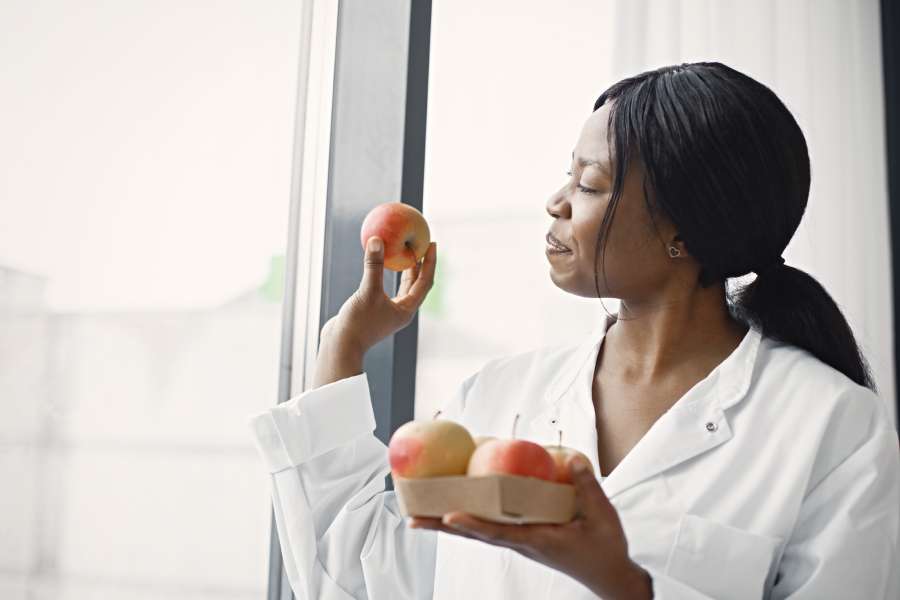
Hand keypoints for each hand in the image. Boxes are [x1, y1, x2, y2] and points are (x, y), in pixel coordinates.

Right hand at [323, 236, 436, 354]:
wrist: (340, 346)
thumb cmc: (357, 323)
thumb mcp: (367, 291)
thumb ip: (373, 266)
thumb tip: (377, 240)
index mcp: (407, 310)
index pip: (425, 282)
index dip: (430, 262)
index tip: (432, 243)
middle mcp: (401, 311)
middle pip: (417, 284)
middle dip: (420, 264)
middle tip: (422, 244)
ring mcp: (389, 312)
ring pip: (403, 287)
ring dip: (406, 270)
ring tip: (406, 251)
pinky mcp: (376, 311)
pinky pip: (387, 288)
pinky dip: (388, 276)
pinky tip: (382, 265)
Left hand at [408, 457, 652, 599]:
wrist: (608, 576)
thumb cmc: (605, 550)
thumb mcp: (602, 518)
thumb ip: (587, 488)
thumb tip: (573, 460)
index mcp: (538, 540)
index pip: (499, 533)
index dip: (473, 525)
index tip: (448, 517)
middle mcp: (522, 542)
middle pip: (475, 534)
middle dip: (442, 525)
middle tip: (411, 518)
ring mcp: (520, 542)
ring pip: (479, 531)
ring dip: (449, 523)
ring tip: (420, 515)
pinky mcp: (523, 538)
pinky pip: (491, 527)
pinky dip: (471, 518)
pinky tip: (458, 507)